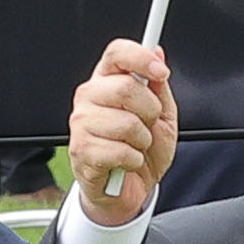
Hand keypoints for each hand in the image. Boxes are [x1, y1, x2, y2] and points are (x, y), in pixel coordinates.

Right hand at [68, 39, 178, 221]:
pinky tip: (126, 161)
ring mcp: (81, 123)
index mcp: (108, 82)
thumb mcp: (162, 117)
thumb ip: (159, 87)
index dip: (140, 57)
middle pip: (126, 88)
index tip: (161, 72)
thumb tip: (158, 53)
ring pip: (127, 123)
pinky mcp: (81, 150)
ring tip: (135, 146)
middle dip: (150, 111)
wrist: (129, 191)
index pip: (117, 53)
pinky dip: (134, 160)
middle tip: (148, 125)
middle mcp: (89, 97)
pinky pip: (121, 150)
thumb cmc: (142, 151)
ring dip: (143, 140)